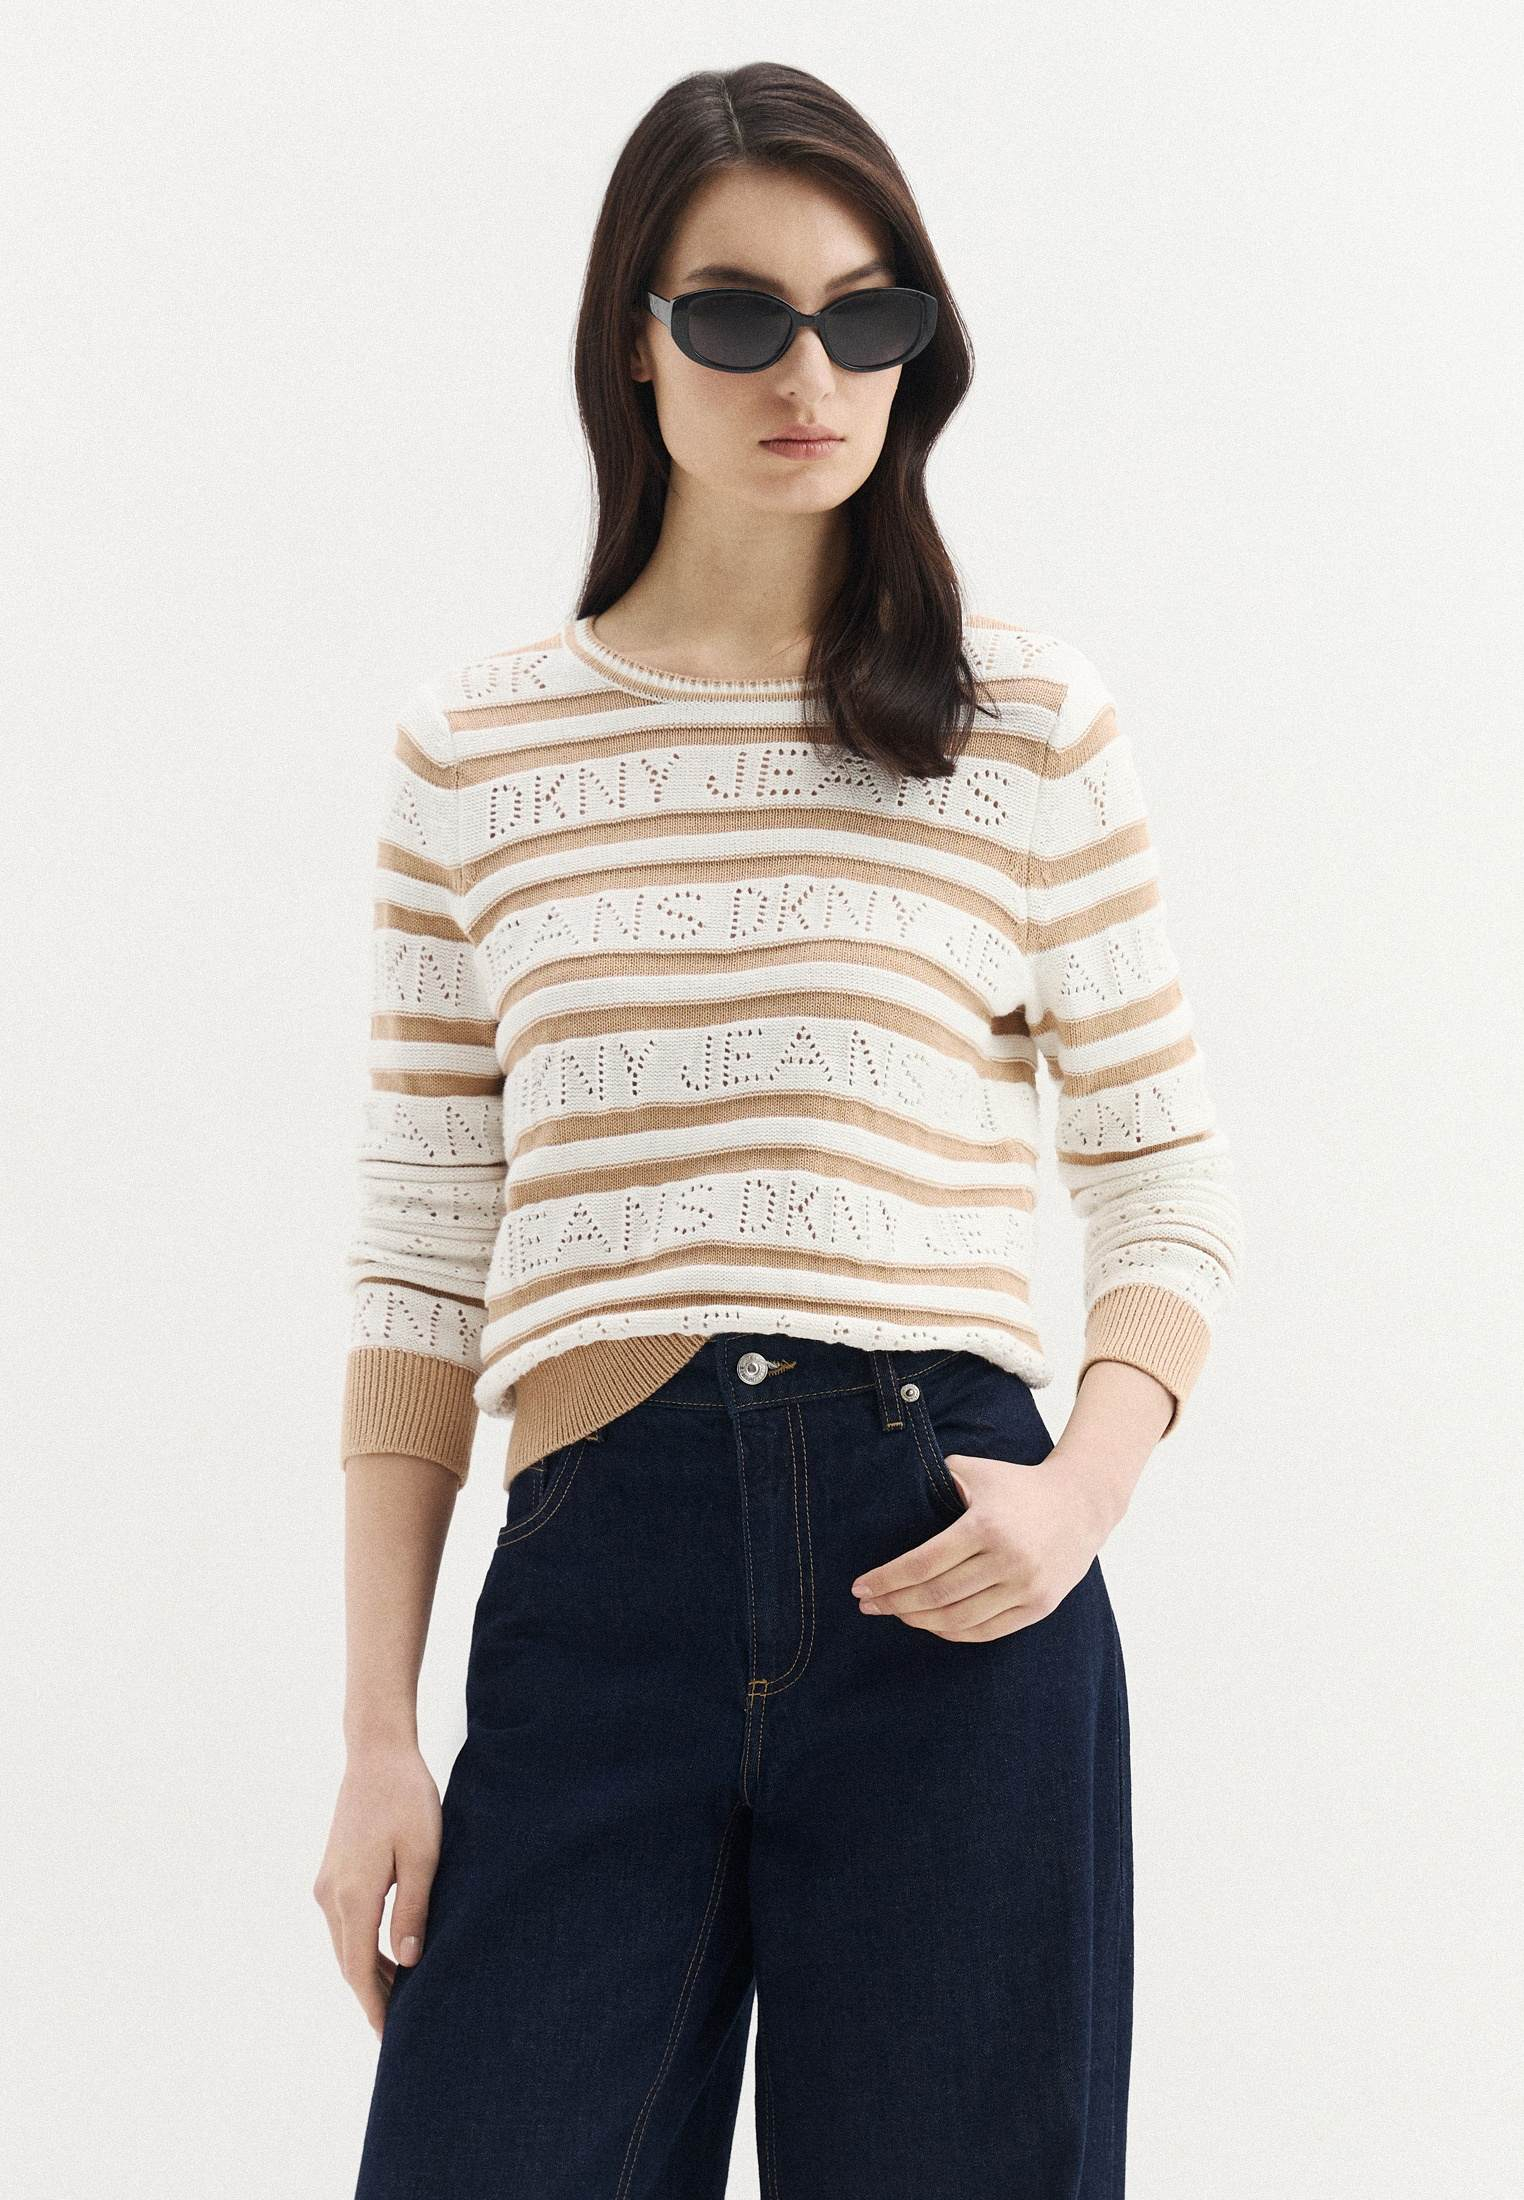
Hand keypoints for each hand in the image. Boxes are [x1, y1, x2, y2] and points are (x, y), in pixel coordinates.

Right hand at [312, 1740, 441, 2037]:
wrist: (376, 1754)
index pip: (361, 1970)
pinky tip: (387, 1954)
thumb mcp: (423, 1854)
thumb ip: (414, 1909)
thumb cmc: (407, 1799)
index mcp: (353, 1897)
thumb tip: (408, 1962)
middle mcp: (330, 1896)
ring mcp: (326, 1884)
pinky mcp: (331, 1872)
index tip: (390, 2040)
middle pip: (349, 1964)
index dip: (376, 2007)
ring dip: (368, 1973)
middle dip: (372, 1998)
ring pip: (345, 1945)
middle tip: (398, 2032)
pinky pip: (345, 1924)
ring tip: (399, 2000)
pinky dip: (362, 1947)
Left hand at [849, 1445, 1112, 1642]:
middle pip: (936, 1596)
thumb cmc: (1017, 1486)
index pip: (922, 1564)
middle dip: (894, 1604)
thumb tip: (892, 1493)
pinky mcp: (1039, 1606)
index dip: (887, 1579)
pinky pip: (987, 1631)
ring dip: (920, 1622)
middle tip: (868, 1605)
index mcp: (985, 1526)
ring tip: (896, 1614)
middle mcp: (1007, 1560)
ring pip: (959, 1620)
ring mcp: (1026, 1587)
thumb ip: (937, 1480)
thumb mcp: (977, 1471)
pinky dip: (953, 1633)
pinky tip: (931, 1625)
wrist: (1081, 1503)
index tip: (860, 1586)